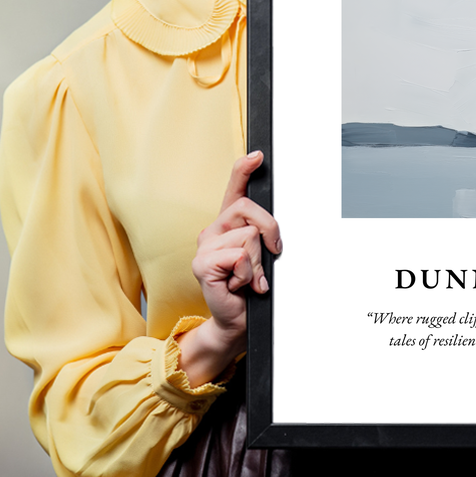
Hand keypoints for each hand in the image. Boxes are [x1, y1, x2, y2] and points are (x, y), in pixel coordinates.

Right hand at [177, 151, 281, 385]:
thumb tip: (273, 228)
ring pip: (249, 236)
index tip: (258, 155)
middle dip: (270, 231)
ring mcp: (205, 246)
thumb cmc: (250, 288)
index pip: (234, 189)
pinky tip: (239, 285)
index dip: (244, 169)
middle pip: (249, 209)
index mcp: (228, 225)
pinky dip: (248, 274)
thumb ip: (263, 235)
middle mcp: (213, 230)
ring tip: (249, 278)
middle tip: (270, 255)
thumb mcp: (262, 256)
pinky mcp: (202, 264)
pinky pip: (239, 256)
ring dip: (258, 262)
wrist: (237, 320)